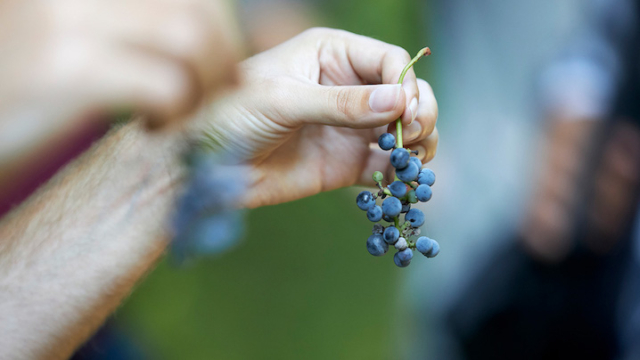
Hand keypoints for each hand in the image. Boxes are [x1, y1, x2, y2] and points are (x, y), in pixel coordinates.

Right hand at [0, 0, 238, 165]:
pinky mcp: (65, 69)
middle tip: (210, 95)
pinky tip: (152, 128)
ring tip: (178, 113)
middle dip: (224, 57)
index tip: (220, 63)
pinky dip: (178, 113)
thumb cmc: (20, 75)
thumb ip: (132, 20)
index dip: (219, 23)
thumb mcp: (78, 28)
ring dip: (206, 85)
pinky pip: (166, 85)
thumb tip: (209, 34)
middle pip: (199, 7)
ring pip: (192, 36)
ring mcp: (68, 18)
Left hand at [198, 28, 438, 207]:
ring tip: (411, 159)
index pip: (390, 60)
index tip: (406, 111)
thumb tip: (400, 102)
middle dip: (420, 112)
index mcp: (332, 54)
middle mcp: (348, 87)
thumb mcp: (284, 100)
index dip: (406, 83)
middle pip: (406, 93)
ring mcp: (350, 127)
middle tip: (414, 134)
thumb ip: (341, 103)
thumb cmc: (231, 114)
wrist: (206, 166)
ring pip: (404, 129)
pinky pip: (387, 165)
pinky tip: (401, 180)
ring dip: (419, 142)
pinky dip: (401, 173)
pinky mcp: (348, 163)